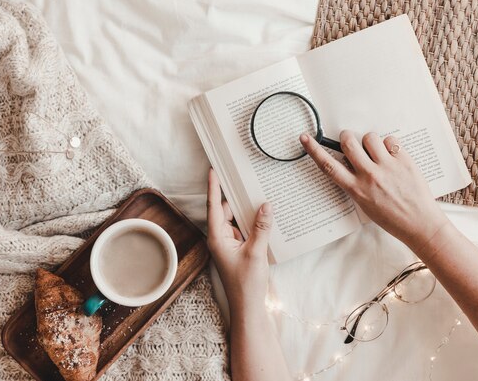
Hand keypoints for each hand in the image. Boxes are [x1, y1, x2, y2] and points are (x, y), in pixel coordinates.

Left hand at [206, 169, 271, 313]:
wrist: (248, 307)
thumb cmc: (247, 283)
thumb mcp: (256, 252)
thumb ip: (260, 227)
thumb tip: (265, 205)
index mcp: (217, 237)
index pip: (214, 206)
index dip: (213, 187)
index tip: (212, 170)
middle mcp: (220, 238)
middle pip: (226, 211)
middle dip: (235, 197)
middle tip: (245, 179)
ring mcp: (229, 244)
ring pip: (236, 220)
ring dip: (246, 211)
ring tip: (258, 194)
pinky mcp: (238, 249)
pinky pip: (243, 230)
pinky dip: (252, 223)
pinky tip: (264, 217)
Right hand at [300, 131, 449, 250]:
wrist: (420, 223)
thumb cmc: (392, 217)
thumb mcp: (364, 203)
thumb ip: (355, 182)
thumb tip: (350, 160)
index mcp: (356, 189)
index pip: (328, 165)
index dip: (314, 150)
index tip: (305, 138)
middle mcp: (369, 176)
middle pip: (348, 142)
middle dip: (347, 138)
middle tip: (352, 143)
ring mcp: (387, 167)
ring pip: (369, 137)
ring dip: (370, 141)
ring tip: (377, 153)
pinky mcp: (404, 160)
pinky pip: (390, 140)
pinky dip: (389, 145)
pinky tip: (393, 157)